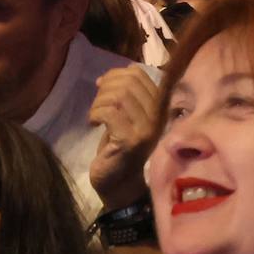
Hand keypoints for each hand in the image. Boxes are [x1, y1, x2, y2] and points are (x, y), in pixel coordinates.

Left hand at [85, 62, 161, 211]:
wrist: (119, 182)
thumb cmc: (120, 146)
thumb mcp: (127, 116)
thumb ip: (128, 94)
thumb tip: (120, 71)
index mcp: (160, 108)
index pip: (141, 75)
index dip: (117, 74)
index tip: (102, 85)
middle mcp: (158, 117)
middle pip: (130, 82)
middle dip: (106, 87)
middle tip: (97, 102)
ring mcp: (146, 130)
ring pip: (119, 96)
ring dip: (99, 101)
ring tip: (95, 115)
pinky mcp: (131, 141)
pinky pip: (110, 113)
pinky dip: (96, 113)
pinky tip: (93, 123)